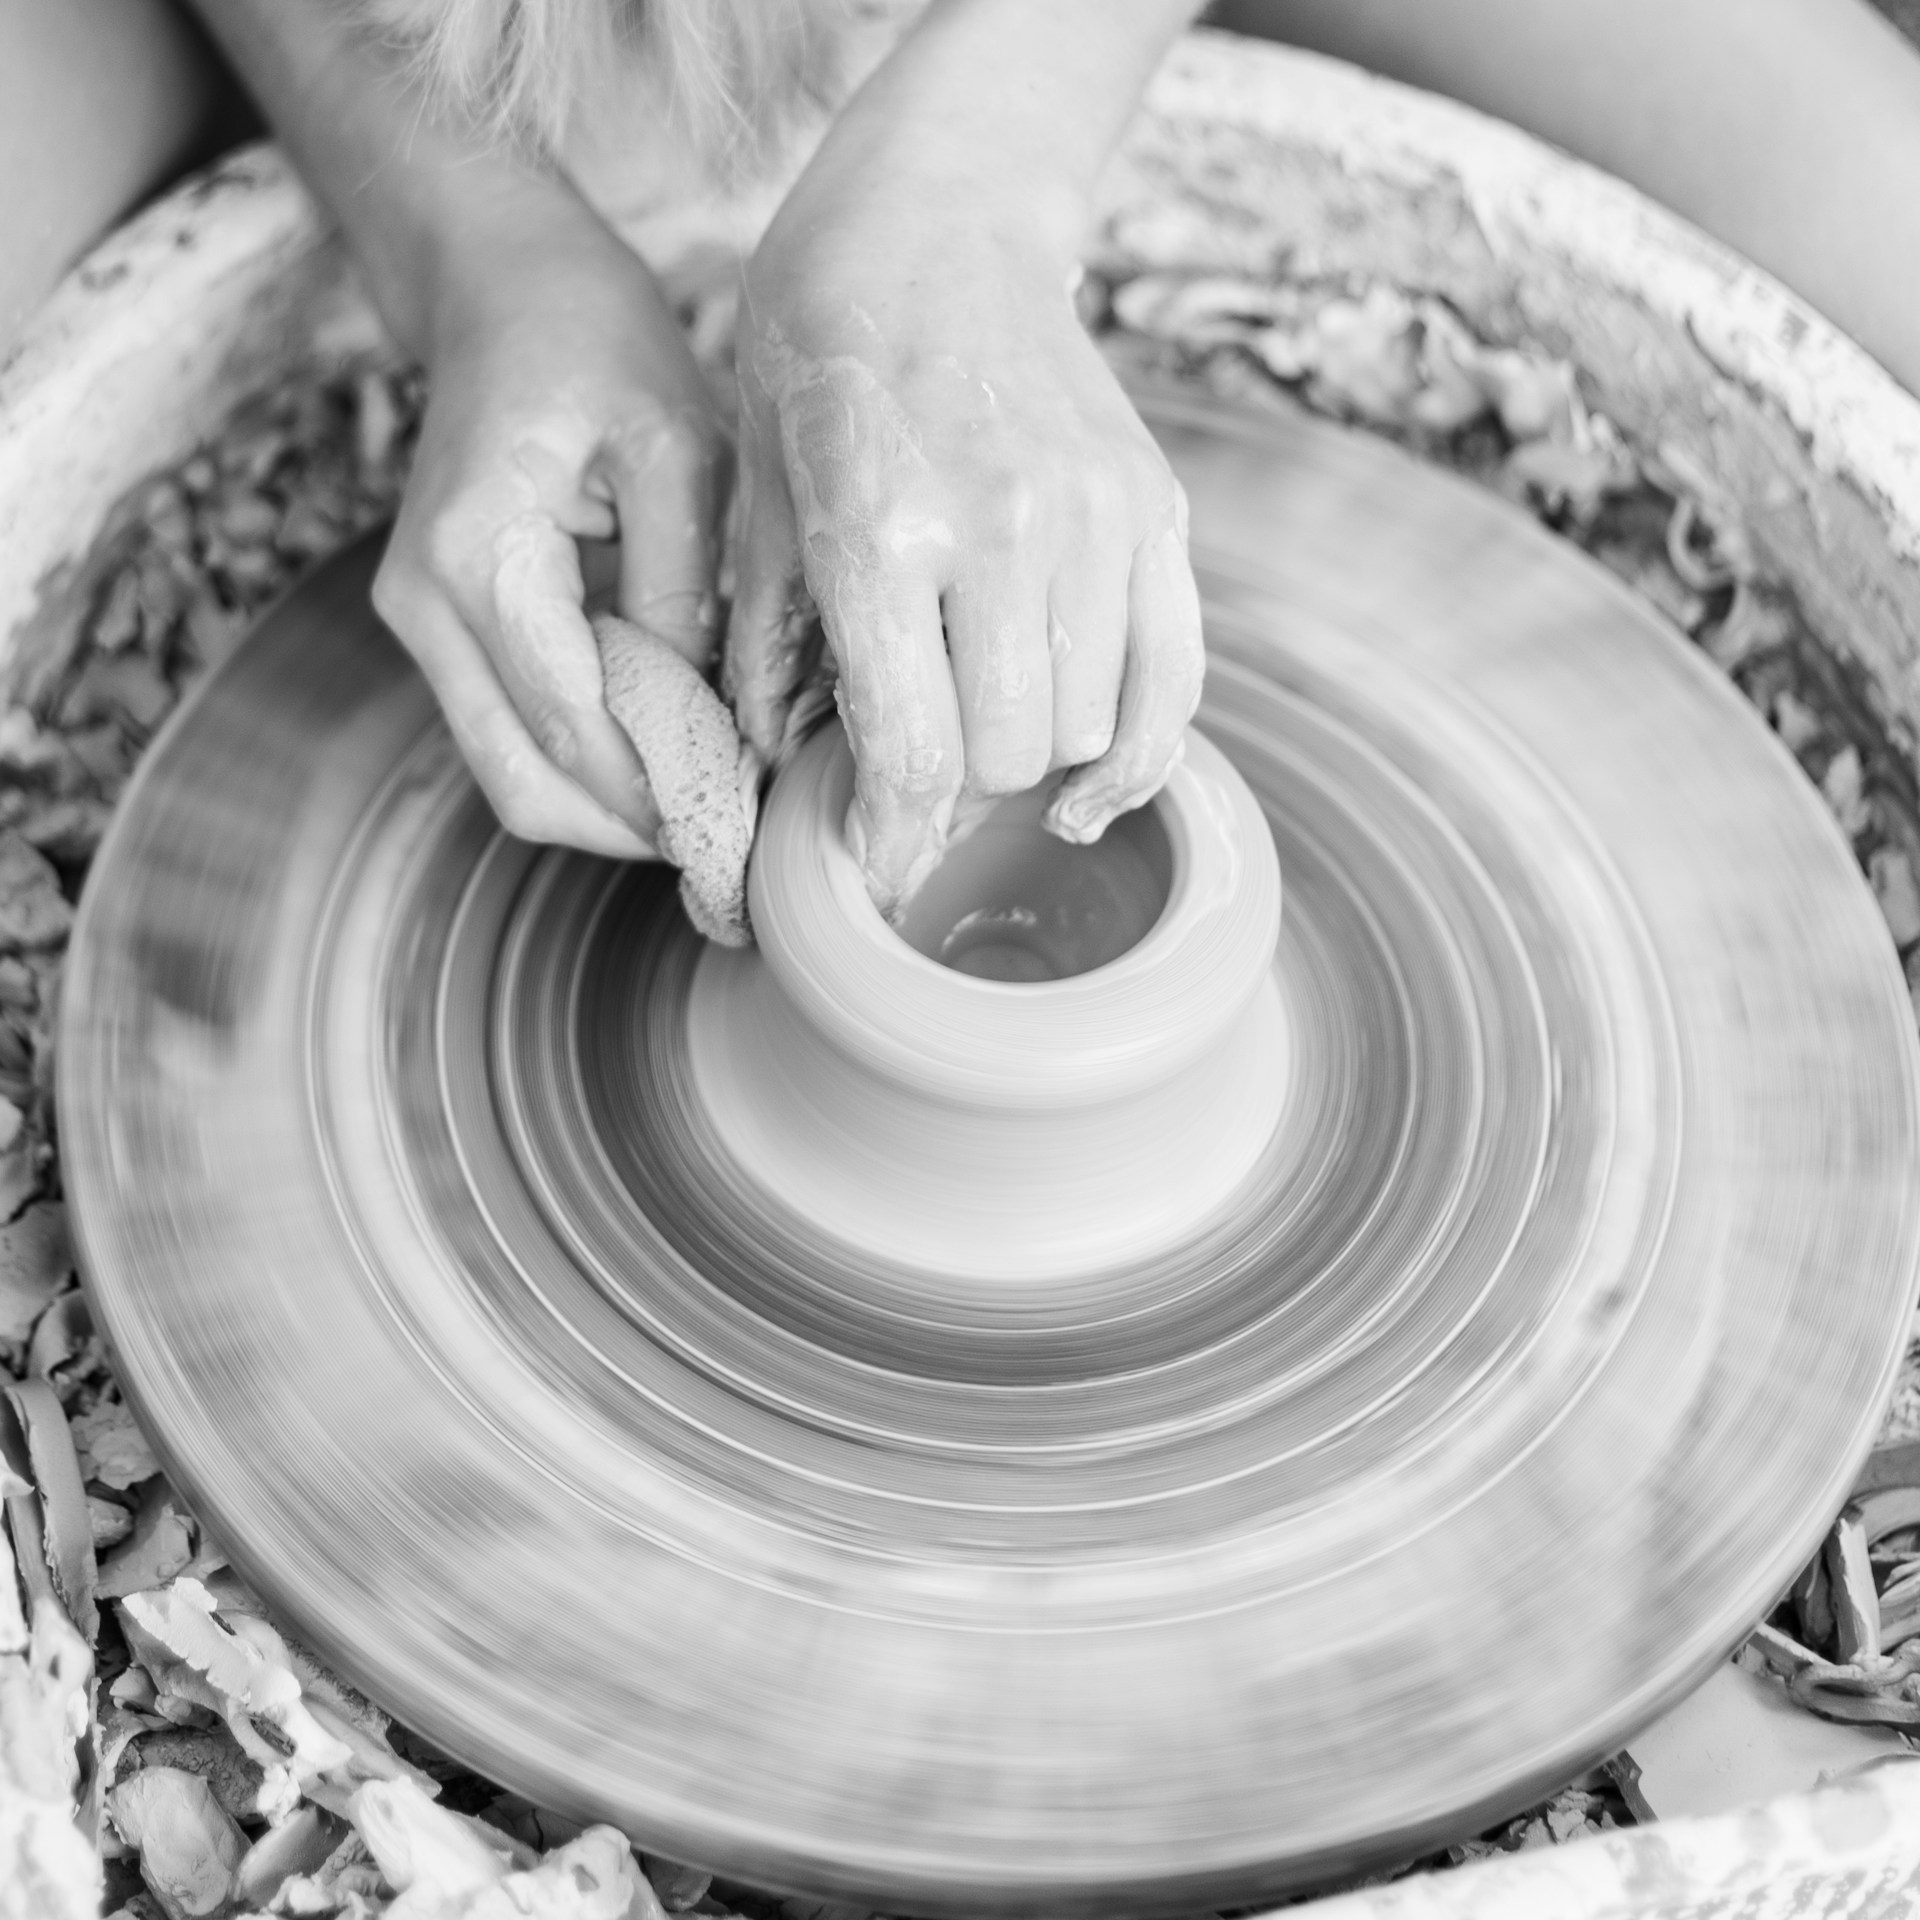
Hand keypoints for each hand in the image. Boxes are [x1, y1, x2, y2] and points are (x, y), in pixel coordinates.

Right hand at [372, 203, 730, 856]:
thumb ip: (685, 589)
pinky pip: (515, 733)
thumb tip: (708, 722)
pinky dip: (590, 764)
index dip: (662, 798)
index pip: (572, 731)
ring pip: (513, 776)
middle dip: (632, 829)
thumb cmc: (596, 345)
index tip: (746, 831)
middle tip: (735, 843)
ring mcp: (420, 623)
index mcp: (476, 558)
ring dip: (611, 807)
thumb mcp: (677, 448)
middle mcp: (423, 606)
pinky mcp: (443, 628)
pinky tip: (672, 753)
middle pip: (524, 785)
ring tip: (715, 804)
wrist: (501, 284)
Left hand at [726, 130, 1203, 915]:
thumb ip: (767, 641)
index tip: (881, 871)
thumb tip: (770, 768)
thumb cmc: (820, 353)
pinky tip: (1086, 787)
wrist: (940, 218)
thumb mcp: (757, 489)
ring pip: (1087, 728)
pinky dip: (1137, 754)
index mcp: (883, 532)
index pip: (916, 752)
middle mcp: (1003, 531)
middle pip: (1008, 755)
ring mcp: (1097, 520)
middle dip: (955, 790)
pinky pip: (1175, 682)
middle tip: (915, 770)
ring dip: (1030, 760)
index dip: (896, 841)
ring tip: (980, 727)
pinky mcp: (1157, 513)